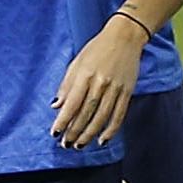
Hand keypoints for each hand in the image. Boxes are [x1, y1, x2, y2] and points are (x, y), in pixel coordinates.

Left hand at [52, 20, 143, 146]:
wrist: (125, 37)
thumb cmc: (97, 49)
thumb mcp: (76, 62)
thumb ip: (66, 85)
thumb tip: (56, 106)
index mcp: (85, 75)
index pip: (72, 103)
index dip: (63, 120)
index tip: (55, 133)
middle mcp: (100, 83)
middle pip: (86, 113)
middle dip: (74, 131)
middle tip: (66, 144)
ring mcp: (116, 88)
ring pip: (102, 117)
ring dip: (90, 134)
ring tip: (80, 145)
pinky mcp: (127, 91)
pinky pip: (119, 115)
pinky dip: (112, 129)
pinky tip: (103, 139)